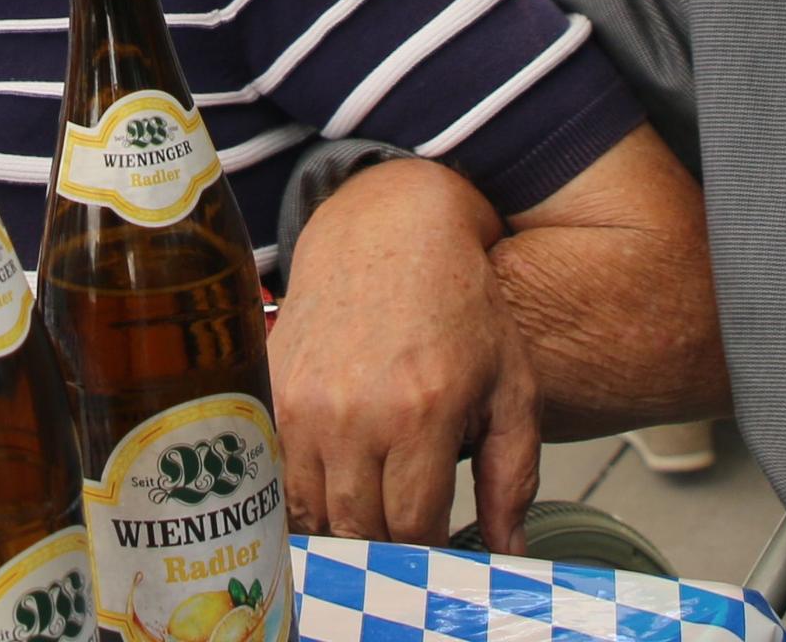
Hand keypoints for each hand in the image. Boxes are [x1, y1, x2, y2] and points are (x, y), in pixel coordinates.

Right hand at [271, 160, 531, 548]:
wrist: (389, 230)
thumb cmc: (462, 307)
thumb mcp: (512, 386)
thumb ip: (514, 476)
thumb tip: (510, 555)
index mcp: (422, 412)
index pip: (414, 530)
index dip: (431, 551)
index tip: (442, 545)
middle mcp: (354, 413)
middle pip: (358, 531)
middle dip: (387, 542)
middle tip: (410, 527)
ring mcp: (304, 401)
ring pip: (312, 512)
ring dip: (343, 521)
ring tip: (374, 501)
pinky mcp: (272, 388)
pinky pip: (279, 473)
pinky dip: (306, 488)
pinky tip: (338, 472)